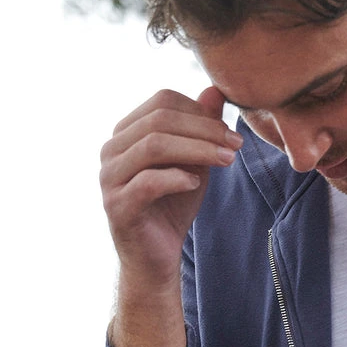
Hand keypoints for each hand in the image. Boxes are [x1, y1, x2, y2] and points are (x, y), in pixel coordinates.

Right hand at [99, 86, 241, 289]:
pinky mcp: (117, 206)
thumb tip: (215, 90)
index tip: (232, 133)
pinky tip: (196, 183)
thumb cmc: (174, 206)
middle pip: (159, 120)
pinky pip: (147, 181)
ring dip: (197, 150)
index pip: (162, 102)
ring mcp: (110, 177)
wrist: (157, 256)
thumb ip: (201, 128)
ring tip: (227, 161)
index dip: (201, 112)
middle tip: (236, 145)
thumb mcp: (194, 162)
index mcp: (127, 133)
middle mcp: (111, 150)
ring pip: (153, 146)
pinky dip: (177, 178)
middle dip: (204, 130)